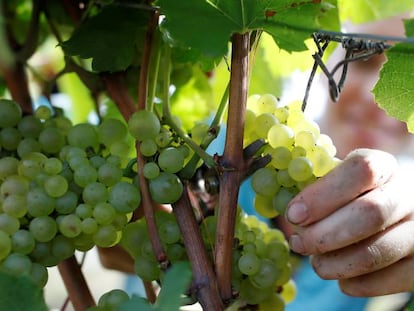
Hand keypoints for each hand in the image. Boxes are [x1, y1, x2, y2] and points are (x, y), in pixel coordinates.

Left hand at [285, 148, 413, 295]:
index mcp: (384, 167)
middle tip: (297, 242)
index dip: (322, 195)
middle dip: (324, 234)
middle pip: (369, 214)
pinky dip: (355, 284)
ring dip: (335, 263)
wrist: (400, 213)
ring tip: (316, 262)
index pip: (360, 171)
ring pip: (376, 252)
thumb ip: (318, 189)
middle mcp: (409, 195)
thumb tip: (290, 212)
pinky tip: (340, 277)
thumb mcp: (340, 181)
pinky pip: (386, 281)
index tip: (294, 215)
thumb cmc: (356, 196)